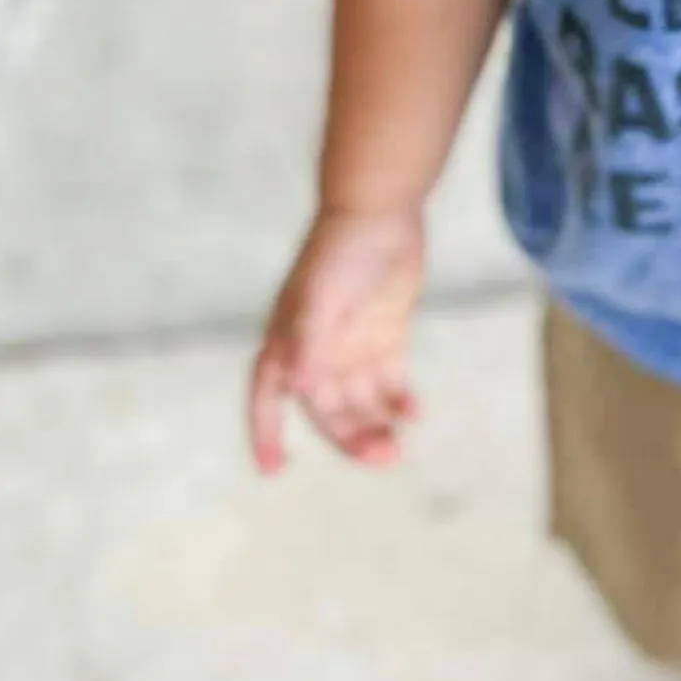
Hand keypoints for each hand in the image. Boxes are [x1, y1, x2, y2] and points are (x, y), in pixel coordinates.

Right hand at [247, 210, 426, 473]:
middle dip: (349, 438)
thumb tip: (297, 389)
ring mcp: (353, 346)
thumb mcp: (320, 297)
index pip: (268, 396)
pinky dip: (400, 402)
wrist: (380, 210)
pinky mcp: (385, 337)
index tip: (273, 469)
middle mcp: (318, 351)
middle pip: (327, 410)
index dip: (266, 432)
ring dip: (375, 427)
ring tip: (398, 450)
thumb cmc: (339, 250)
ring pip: (361, 403)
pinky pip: (390, 382)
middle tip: (382, 459)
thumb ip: (309, 342)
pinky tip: (414, 415)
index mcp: (289, 342)